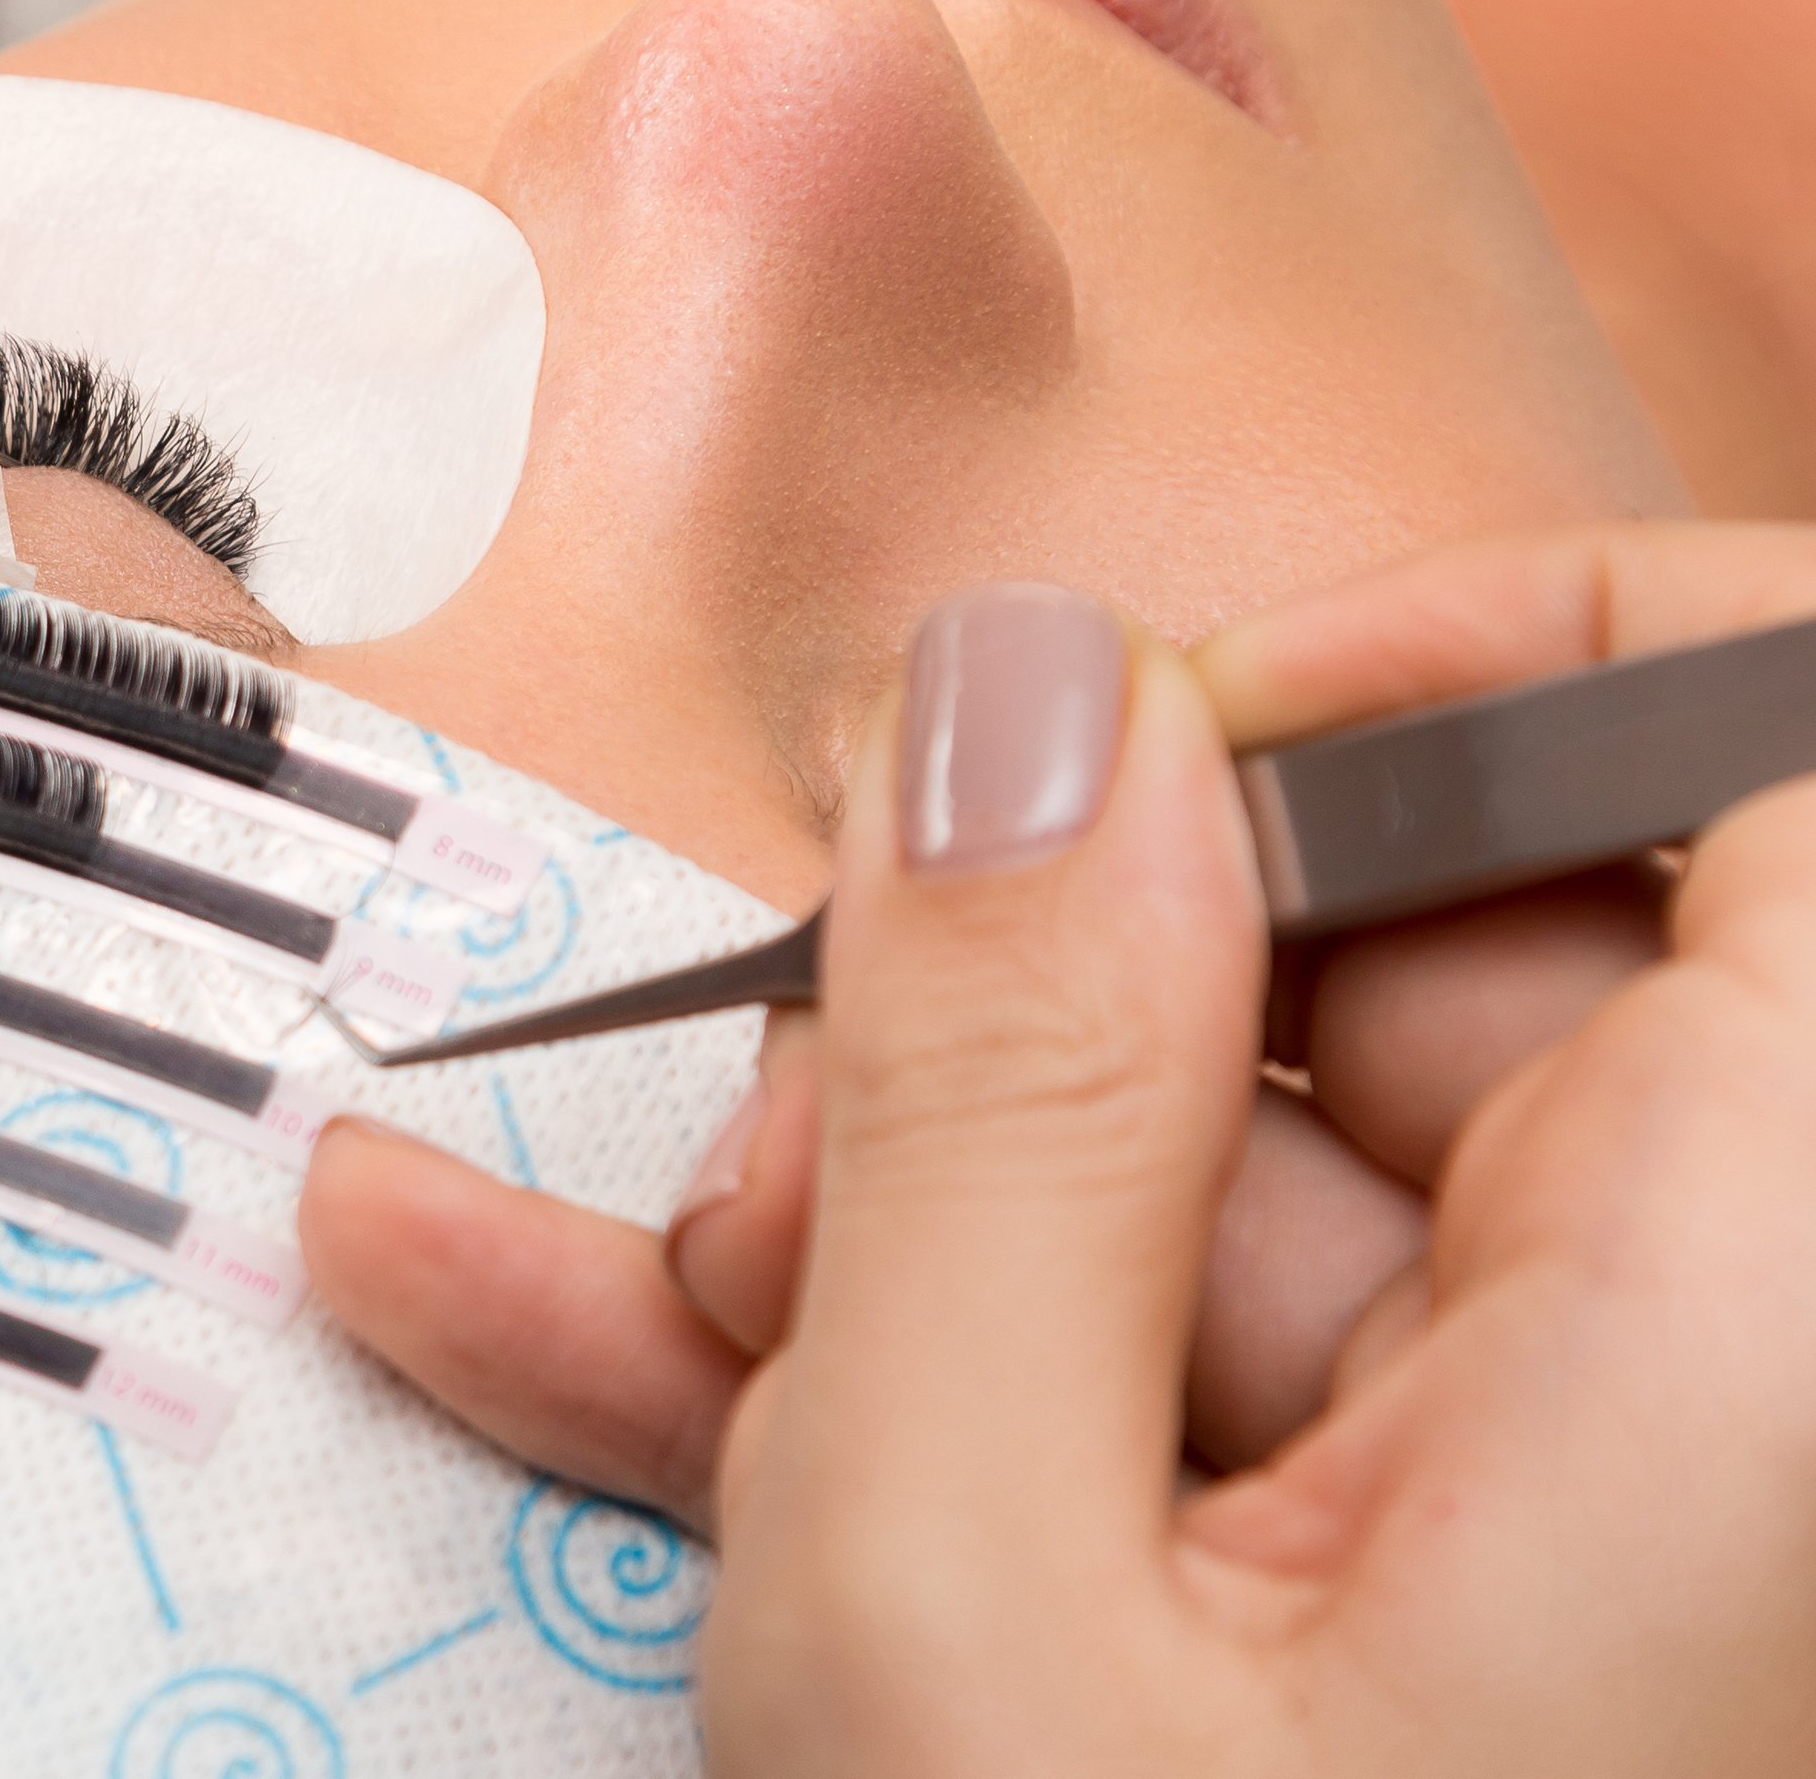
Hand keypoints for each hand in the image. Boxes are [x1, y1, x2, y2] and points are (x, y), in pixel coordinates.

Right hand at [706, 544, 1815, 1771]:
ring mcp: (1616, 1541)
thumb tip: (1019, 695)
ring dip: (915, 1242)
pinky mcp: (1471, 1652)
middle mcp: (1762, 1410)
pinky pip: (1207, 1404)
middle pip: (1439, 999)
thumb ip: (1002, 1122)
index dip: (1479, 664)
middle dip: (1043, 1034)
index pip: (1781, 746)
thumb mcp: (968, 1625)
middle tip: (763, 1190)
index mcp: (1787, 1351)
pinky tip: (618, 1349)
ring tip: (622, 1330)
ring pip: (1258, 1217)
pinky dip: (939, 1389)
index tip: (1126, 748)